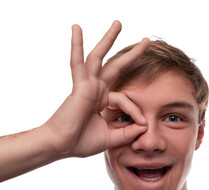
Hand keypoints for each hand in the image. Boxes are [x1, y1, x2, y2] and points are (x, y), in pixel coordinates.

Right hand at [42, 21, 149, 157]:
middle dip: (132, 54)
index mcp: (103, 101)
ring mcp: (88, 85)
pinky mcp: (79, 85)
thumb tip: (146, 125)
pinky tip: (76, 28)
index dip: (137, 111)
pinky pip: (77, 62)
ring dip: (108, 39)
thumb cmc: (82, 142)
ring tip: (118, 23)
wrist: (62, 146)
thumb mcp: (112, 137)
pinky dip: (76, 45)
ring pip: (99, 57)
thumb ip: (128, 132)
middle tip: (146, 41)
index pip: (126, 99)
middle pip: (116, 66)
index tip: (142, 124)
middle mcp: (97, 90)